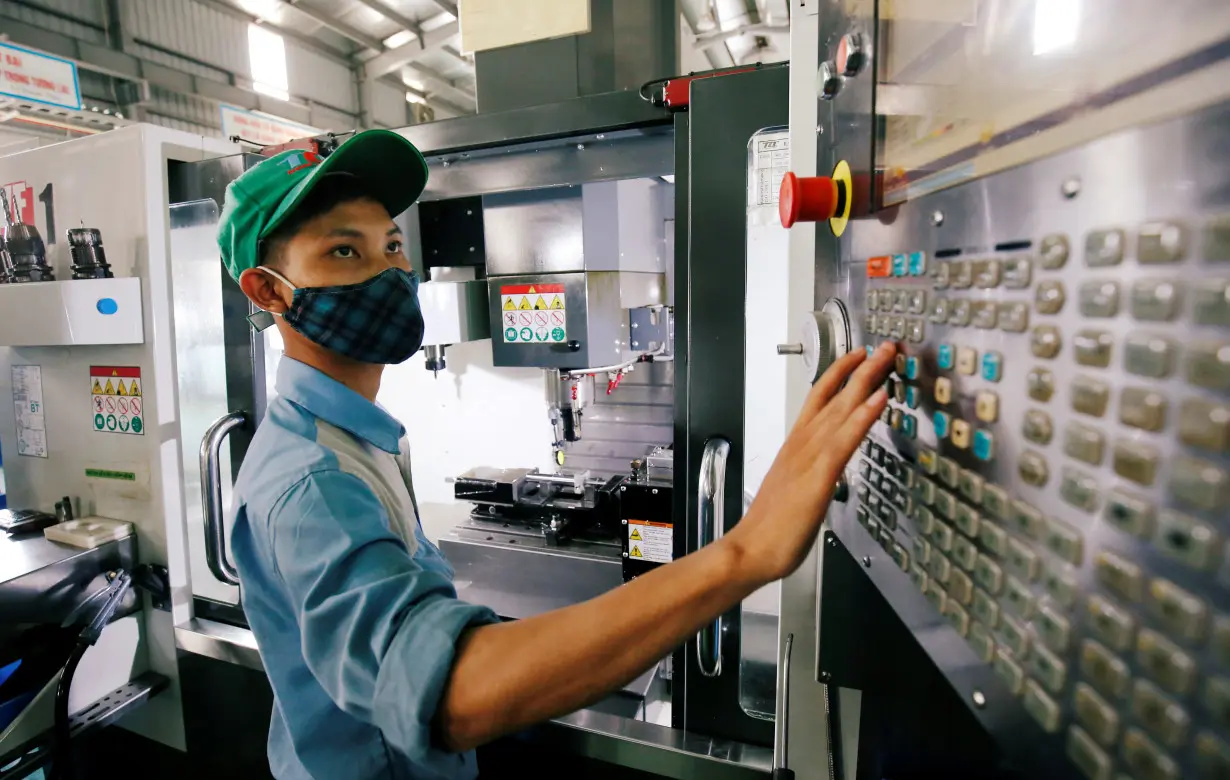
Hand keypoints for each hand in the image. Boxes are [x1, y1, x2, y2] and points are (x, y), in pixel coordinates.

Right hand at [724, 341, 896, 584]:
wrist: (751, 549)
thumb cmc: (770, 528)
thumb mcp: (796, 491)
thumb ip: (811, 473)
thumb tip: (826, 469)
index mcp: (796, 446)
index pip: (819, 398)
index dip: (840, 373)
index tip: (859, 355)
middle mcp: (803, 444)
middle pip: (835, 395)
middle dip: (862, 367)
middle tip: (885, 346)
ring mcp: (810, 457)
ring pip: (842, 409)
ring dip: (867, 380)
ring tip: (887, 358)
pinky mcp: (819, 475)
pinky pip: (845, 439)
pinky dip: (863, 416)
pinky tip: (879, 399)